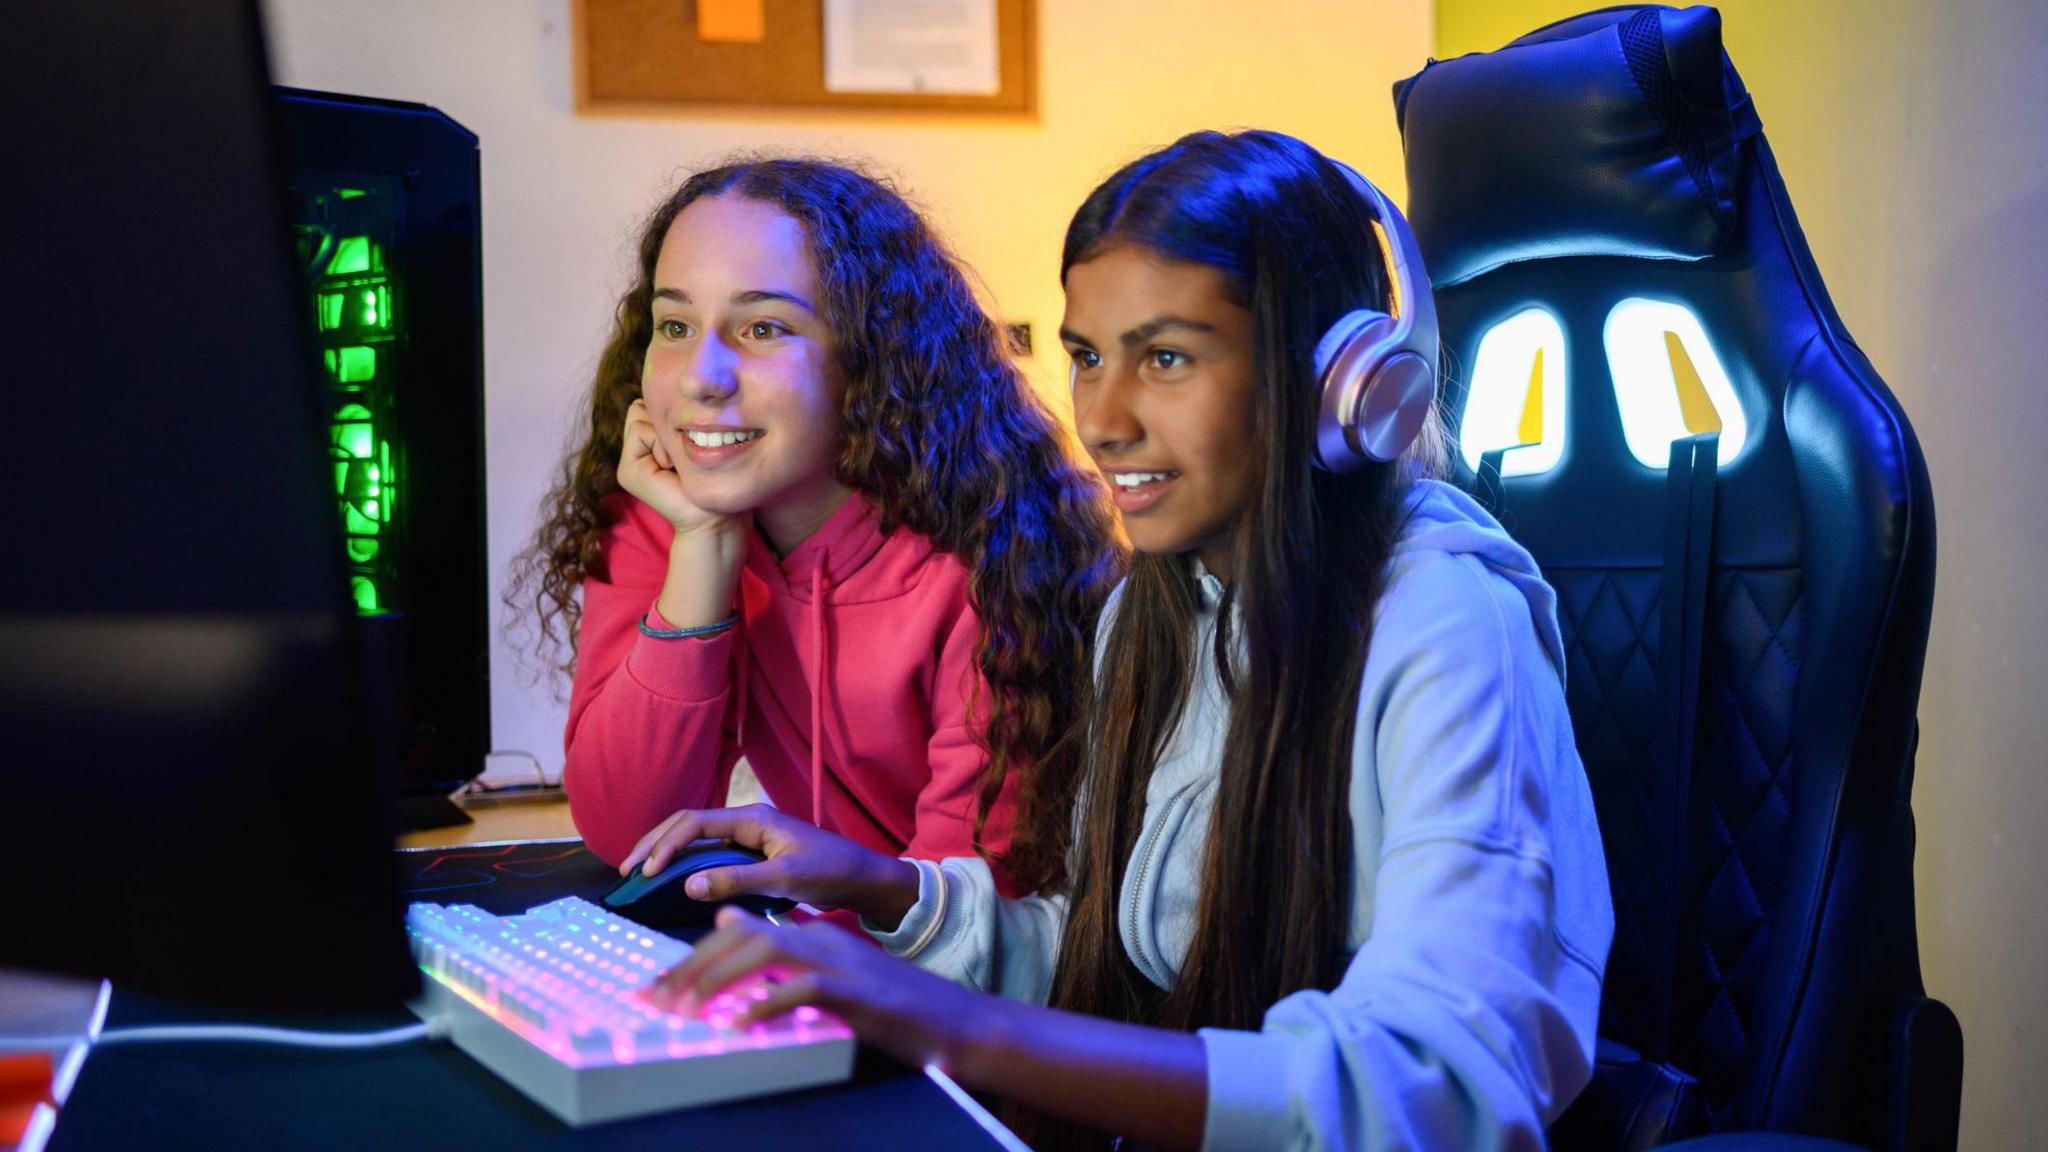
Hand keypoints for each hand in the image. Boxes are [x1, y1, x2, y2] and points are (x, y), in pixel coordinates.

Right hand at [616, 397, 726, 535]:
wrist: (717, 517)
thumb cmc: (719, 477)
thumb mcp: (701, 438)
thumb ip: (680, 415)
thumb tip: (683, 385)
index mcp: (653, 441)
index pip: (652, 402)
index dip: (675, 412)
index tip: (695, 442)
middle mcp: (637, 450)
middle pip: (642, 404)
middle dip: (667, 420)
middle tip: (684, 453)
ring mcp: (630, 461)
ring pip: (639, 413)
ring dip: (666, 433)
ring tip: (679, 462)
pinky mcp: (628, 472)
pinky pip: (640, 429)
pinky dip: (660, 443)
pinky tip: (671, 468)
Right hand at [619, 804, 920, 928]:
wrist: (864, 880)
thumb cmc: (832, 873)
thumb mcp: (784, 879)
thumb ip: (736, 880)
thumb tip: (687, 885)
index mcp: (753, 818)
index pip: (695, 823)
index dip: (665, 846)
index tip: (643, 871)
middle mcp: (748, 823)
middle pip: (688, 824)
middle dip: (655, 843)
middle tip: (626, 869)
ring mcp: (750, 838)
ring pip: (697, 839)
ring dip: (667, 853)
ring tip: (639, 874)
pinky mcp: (754, 855)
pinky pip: (711, 854)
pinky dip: (687, 865)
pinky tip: (672, 881)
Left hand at [652, 907, 1000, 1076]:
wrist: (953, 1021)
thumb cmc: (889, 1006)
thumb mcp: (831, 974)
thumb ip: (783, 953)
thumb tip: (729, 926)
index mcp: (812, 935)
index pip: (740, 934)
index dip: (694, 958)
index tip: (658, 987)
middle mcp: (820, 939)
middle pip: (742, 939)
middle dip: (691, 968)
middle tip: (654, 1000)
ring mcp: (838, 962)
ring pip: (763, 955)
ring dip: (717, 982)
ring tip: (684, 1011)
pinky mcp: (854, 991)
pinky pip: (799, 990)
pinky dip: (765, 1006)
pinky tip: (738, 1028)